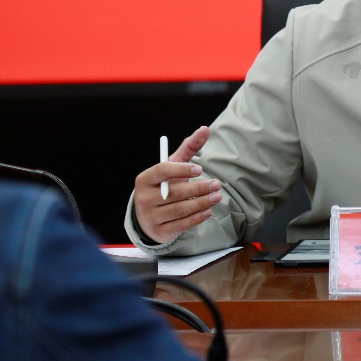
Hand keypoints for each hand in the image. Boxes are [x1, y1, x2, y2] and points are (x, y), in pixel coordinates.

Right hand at [132, 126, 223, 243]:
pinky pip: (181, 224)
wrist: (149, 217)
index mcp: (144, 180)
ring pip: (180, 210)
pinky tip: (208, 211)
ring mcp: (150, 217)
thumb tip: (205, 129)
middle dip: (198, 188)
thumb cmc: (164, 185)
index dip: (181, 169)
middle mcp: (143, 199)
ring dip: (201, 203)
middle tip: (217, 184)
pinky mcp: (159, 232)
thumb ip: (188, 148)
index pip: (162, 171)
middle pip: (174, 193)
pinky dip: (197, 218)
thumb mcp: (173, 166)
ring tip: (217, 196)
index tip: (200, 169)